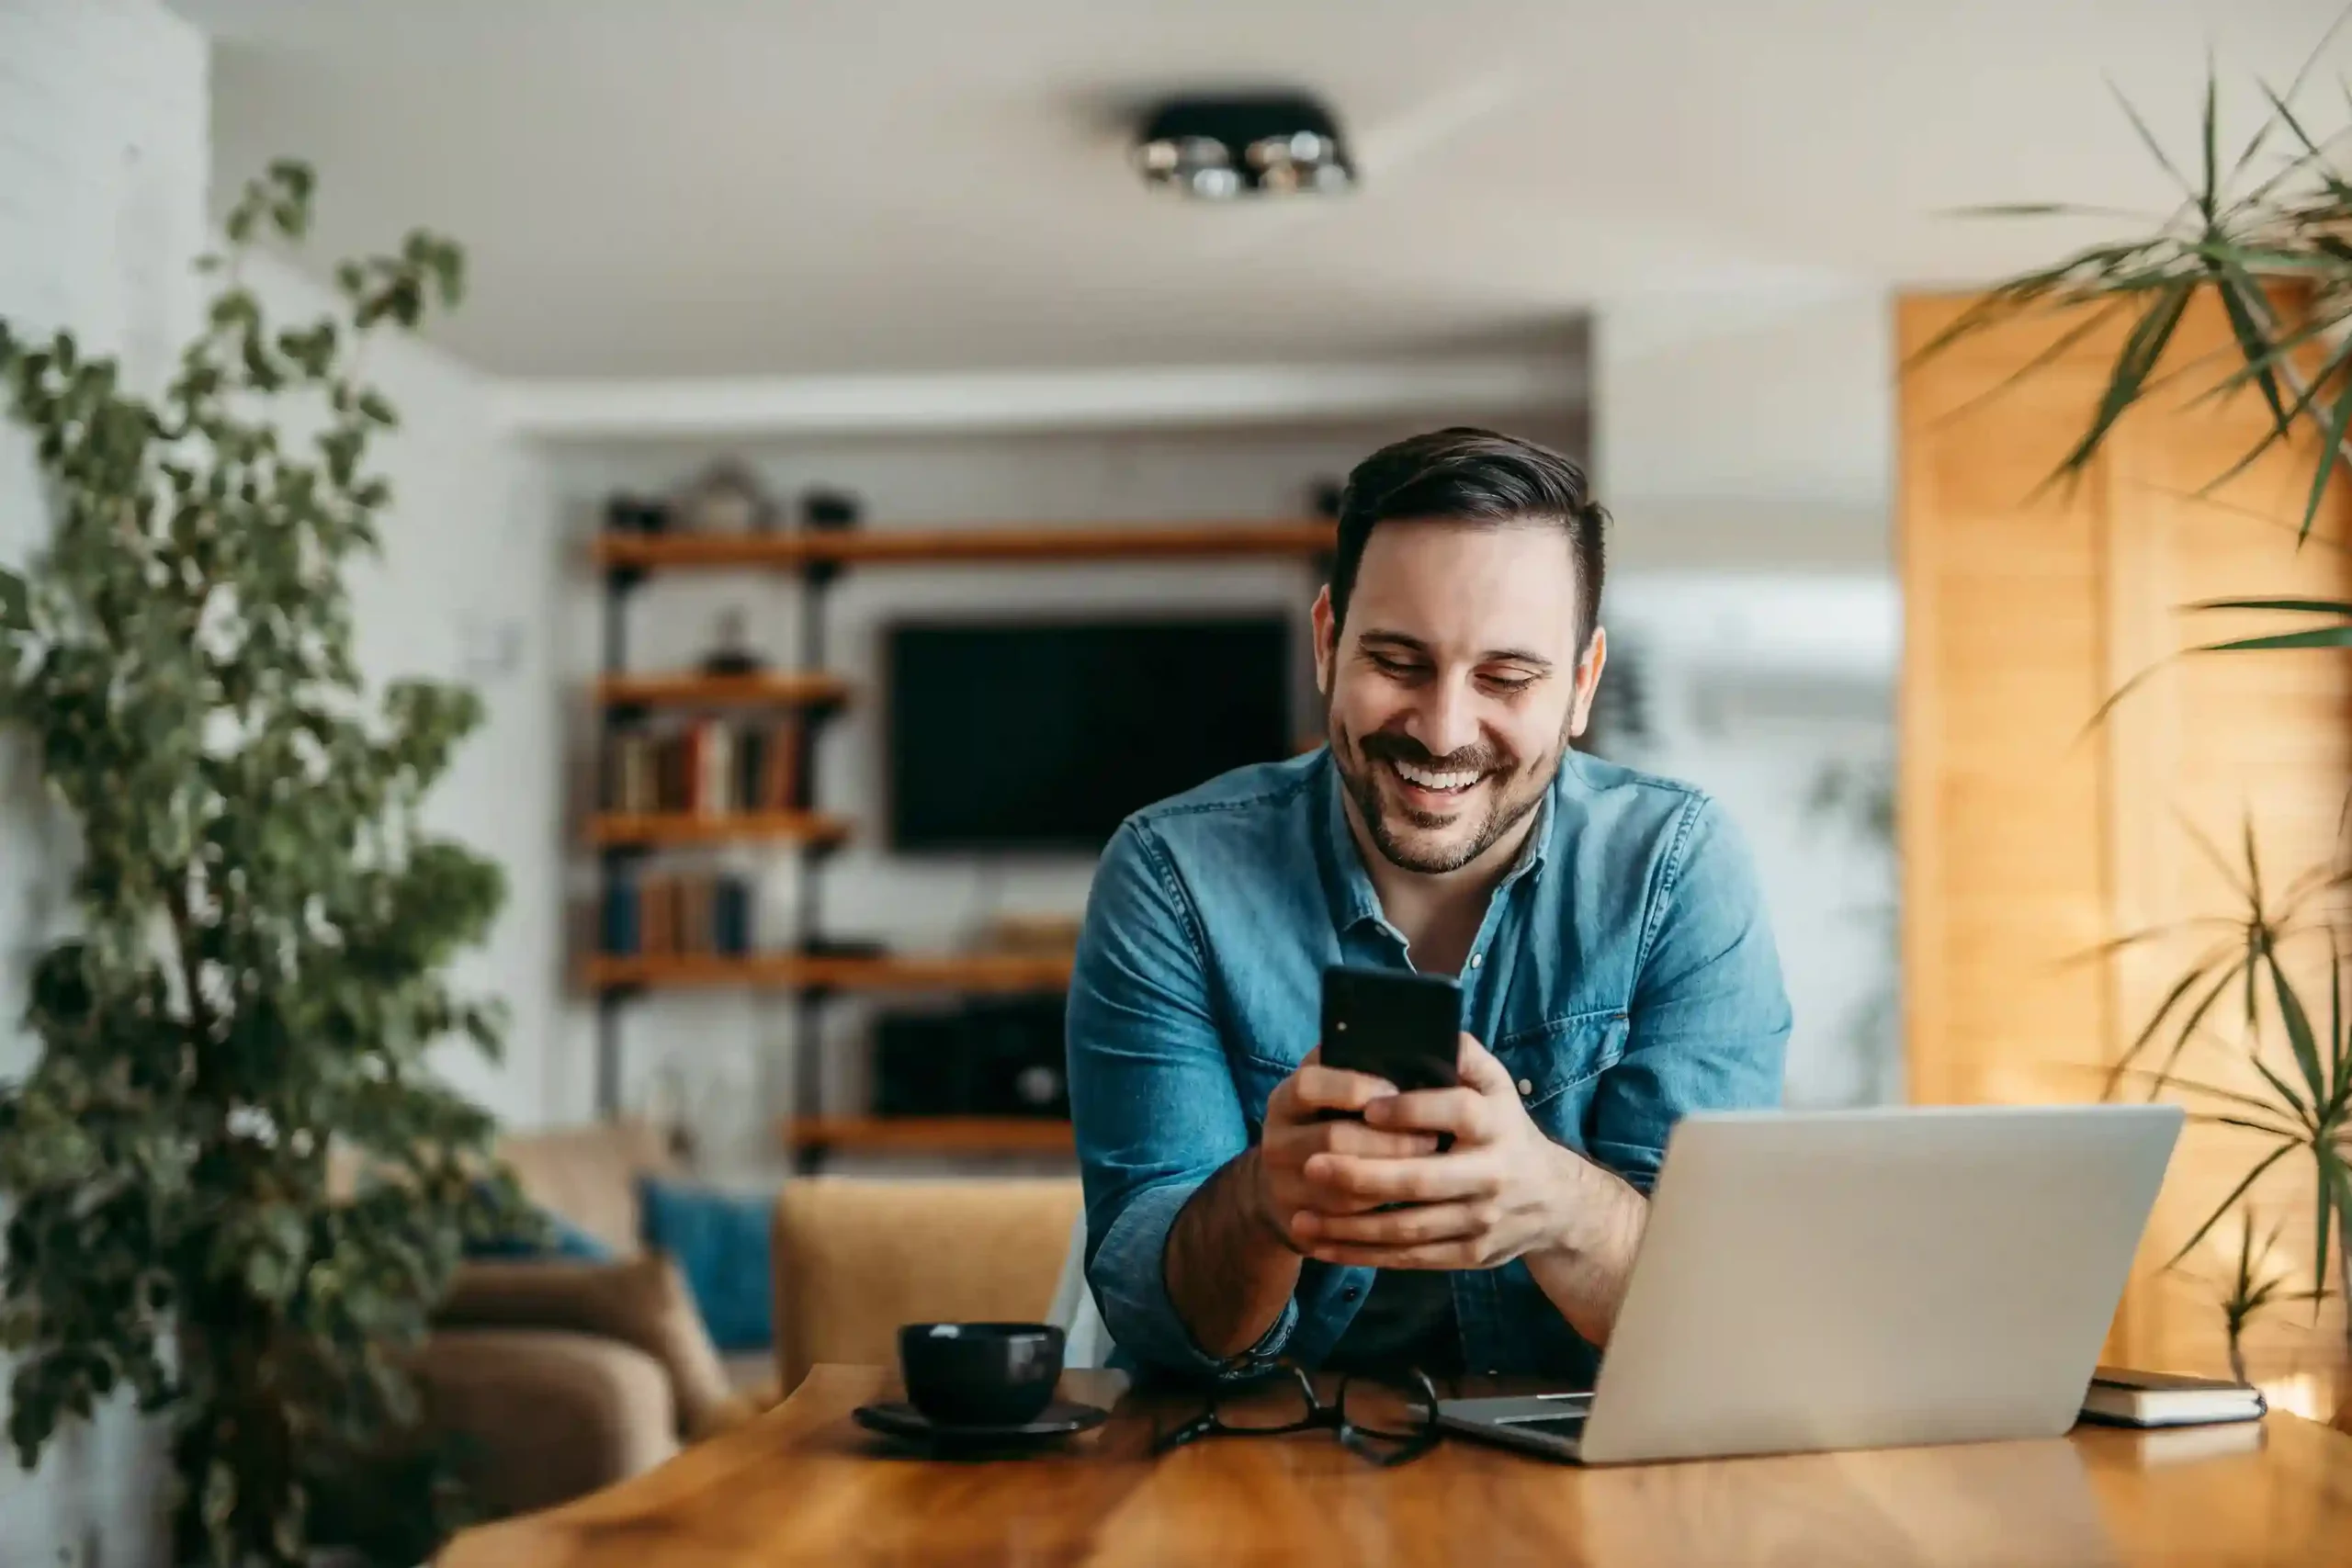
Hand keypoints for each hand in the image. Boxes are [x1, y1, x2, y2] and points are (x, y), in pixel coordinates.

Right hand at [1252, 1048, 1440, 1251]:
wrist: (1282, 1186)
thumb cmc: (1327, 1123)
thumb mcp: (1329, 1091)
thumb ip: (1356, 1068)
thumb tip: (1414, 1048)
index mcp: (1285, 1100)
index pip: (1309, 1085)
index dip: (1353, 1087)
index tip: (1396, 1090)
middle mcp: (1276, 1142)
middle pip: (1333, 1139)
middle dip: (1390, 1140)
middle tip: (1433, 1138)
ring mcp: (1283, 1186)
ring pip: (1344, 1186)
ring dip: (1394, 1178)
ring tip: (1433, 1169)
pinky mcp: (1299, 1223)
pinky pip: (1346, 1222)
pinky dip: (1384, 1211)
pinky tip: (1414, 1200)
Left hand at [1289, 1033, 1603, 1270]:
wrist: (1553, 1202)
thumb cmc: (1504, 1130)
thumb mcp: (1497, 1086)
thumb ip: (1463, 1055)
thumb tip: (1427, 1025)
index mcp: (1495, 1124)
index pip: (1455, 1112)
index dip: (1411, 1110)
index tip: (1366, 1108)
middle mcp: (1491, 1175)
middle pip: (1421, 1179)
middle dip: (1362, 1175)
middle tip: (1311, 1164)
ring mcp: (1480, 1220)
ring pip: (1408, 1228)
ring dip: (1350, 1227)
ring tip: (1300, 1216)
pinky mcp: (1469, 1254)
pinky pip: (1409, 1259)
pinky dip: (1363, 1255)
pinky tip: (1323, 1247)